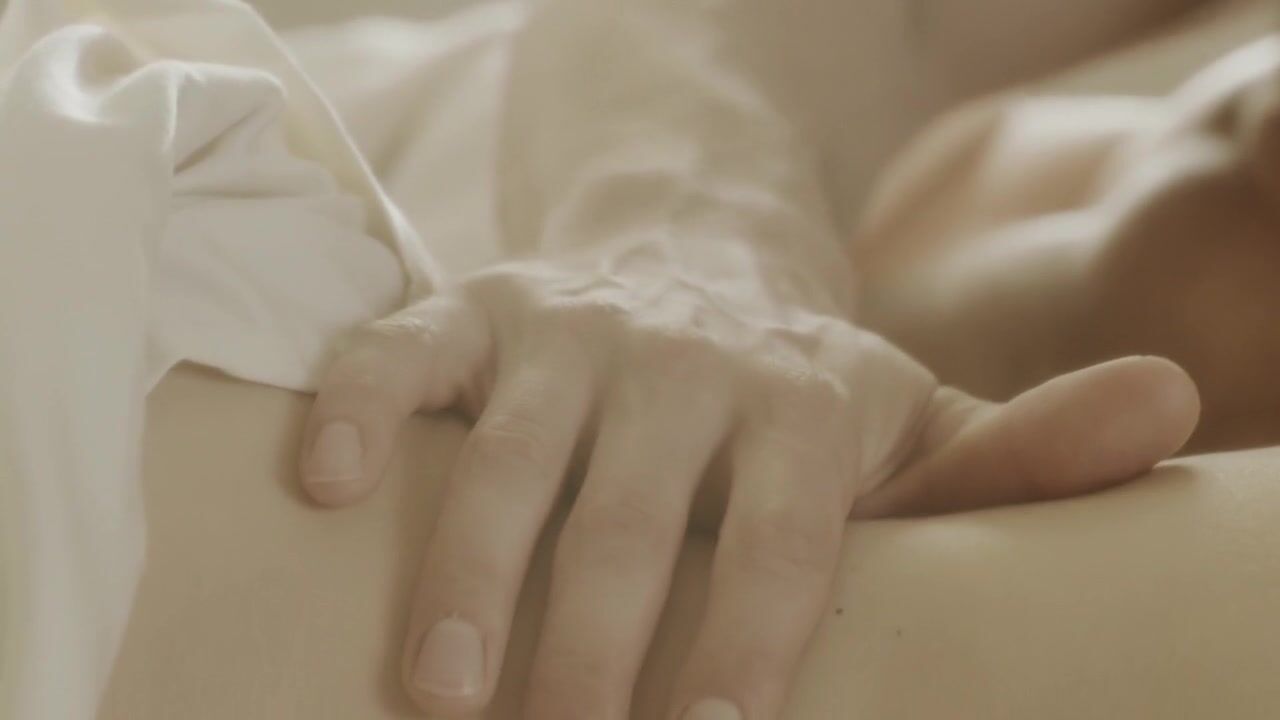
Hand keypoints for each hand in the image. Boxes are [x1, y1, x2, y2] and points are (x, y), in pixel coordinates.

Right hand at [298, 240, 1197, 718]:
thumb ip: (1020, 449)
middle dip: (595, 643)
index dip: (753, 639)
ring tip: (438, 688)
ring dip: (468, 569)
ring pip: (509, 446)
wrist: (695, 245)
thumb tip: (1164, 413)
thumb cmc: (795, 384)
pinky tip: (322, 490)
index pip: (787, 532)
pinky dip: (354, 406)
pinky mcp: (475, 303)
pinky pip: (398, 344)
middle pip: (636, 510)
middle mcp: (682, 355)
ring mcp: (569, 326)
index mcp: (801, 395)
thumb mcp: (913, 416)